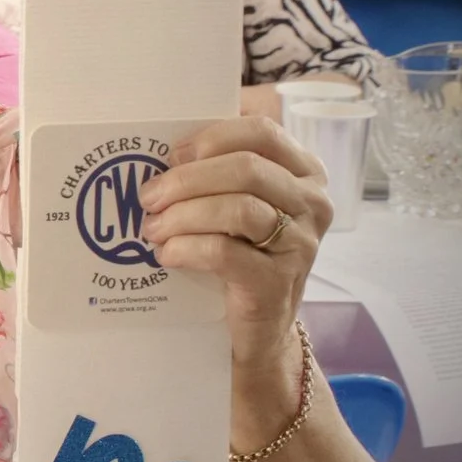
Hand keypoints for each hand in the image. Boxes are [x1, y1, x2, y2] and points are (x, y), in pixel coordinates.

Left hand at [139, 116, 333, 374]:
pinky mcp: (276, 282)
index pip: (261, 132)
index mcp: (304, 173)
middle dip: (185, 180)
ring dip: (181, 215)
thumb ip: (218, 176)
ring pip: (236, 209)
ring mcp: (300, 244)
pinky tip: (166, 255)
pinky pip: (223, 252)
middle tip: (148, 198)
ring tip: (153, 229)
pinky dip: (185, 249)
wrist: (258, 329)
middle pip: (245, 168)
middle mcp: (312, 204)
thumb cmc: (240, 255)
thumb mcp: (237, 207)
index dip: (211, 138)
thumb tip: (166, 153)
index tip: (171, 156)